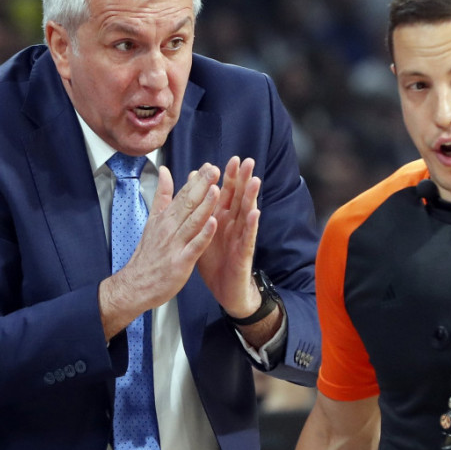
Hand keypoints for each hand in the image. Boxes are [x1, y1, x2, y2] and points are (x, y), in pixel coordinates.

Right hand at [99, 163, 220, 338]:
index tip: (208, 166)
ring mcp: (175, 245)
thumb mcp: (152, 220)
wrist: (136, 284)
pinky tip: (214, 223)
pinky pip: (194, 246)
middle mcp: (170, 228)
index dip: (196, 180)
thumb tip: (164, 171)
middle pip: (188, 204)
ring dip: (204, 205)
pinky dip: (204, 235)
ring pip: (192, 222)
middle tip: (214, 170)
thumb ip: (161, 195)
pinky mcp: (180, 262)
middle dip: (202, 186)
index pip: (182, 194)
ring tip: (215, 189)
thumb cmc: (148, 254)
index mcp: (165, 218)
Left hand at [197, 156, 261, 316]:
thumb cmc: (215, 260)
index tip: (233, 159)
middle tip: (248, 162)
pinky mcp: (243, 254)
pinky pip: (248, 238)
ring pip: (247, 215)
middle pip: (240, 199)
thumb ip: (200, 207)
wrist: (224, 290)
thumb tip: (194, 182)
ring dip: (251, 198)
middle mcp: (234, 226)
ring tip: (255, 181)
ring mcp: (241, 239)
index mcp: (222, 219)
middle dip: (243, 181)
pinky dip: (251, 226)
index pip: (228, 194)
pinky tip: (255, 214)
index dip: (230, 177)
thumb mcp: (203, 231)